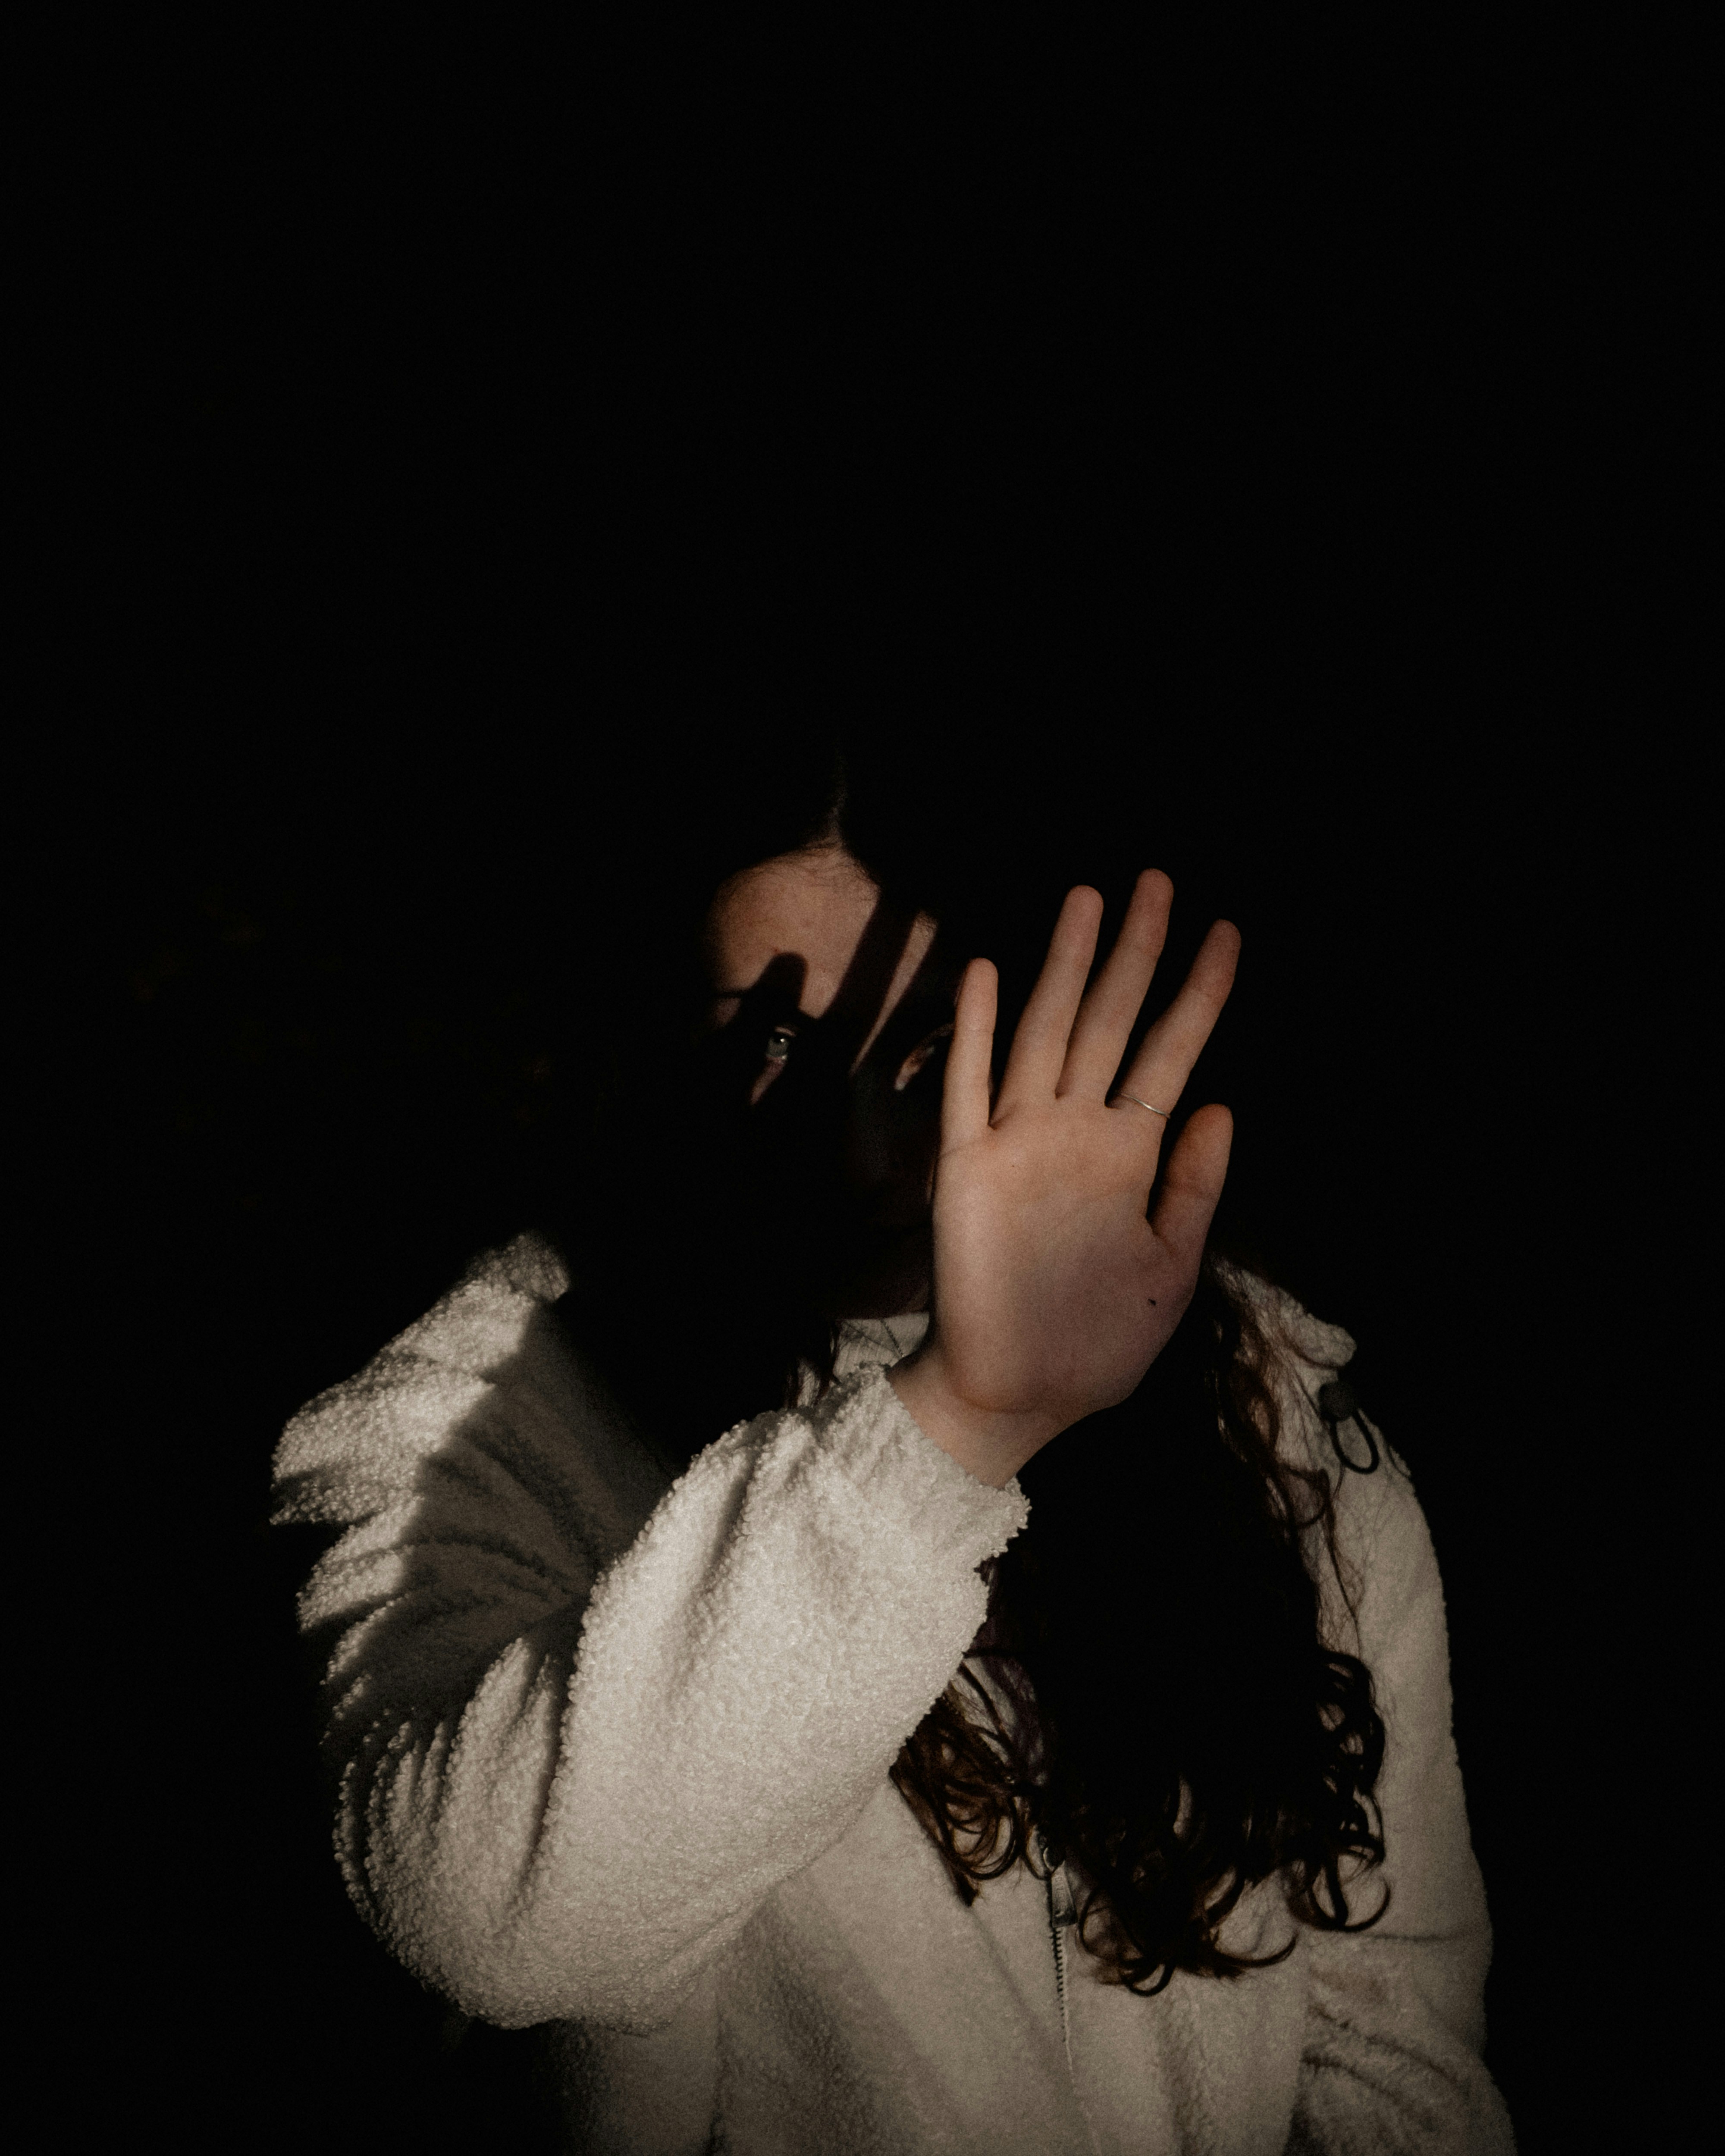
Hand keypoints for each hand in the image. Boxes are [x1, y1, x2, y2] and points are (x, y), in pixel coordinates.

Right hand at [888, 872, 1238, 1487]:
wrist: (1021, 1394)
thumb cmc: (1097, 1340)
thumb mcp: (1173, 1267)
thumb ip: (1195, 1186)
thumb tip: (1225, 1102)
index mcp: (1129, 1154)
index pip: (1172, 1054)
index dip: (1200, 993)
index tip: (1229, 932)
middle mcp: (1075, 1131)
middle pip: (1112, 1021)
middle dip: (1138, 952)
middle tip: (1160, 879)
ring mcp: (1018, 1142)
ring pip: (1045, 1032)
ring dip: (1066, 967)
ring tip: (1089, 897)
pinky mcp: (966, 1168)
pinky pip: (968, 1086)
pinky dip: (975, 1030)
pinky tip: (987, 970)